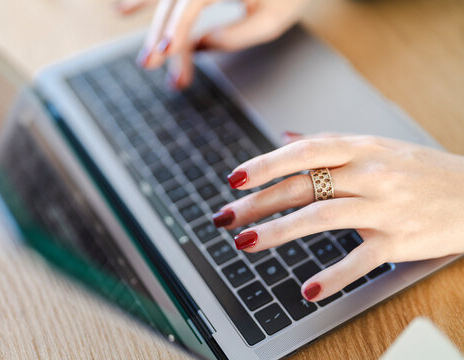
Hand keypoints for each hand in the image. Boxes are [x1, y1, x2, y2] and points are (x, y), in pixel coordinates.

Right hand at [129, 0, 310, 88]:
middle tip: (148, 65)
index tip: (165, 55)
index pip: (189, 5)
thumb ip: (233, 37)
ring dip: (147, 7)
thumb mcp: (272, 19)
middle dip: (159, 32)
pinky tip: (129, 6)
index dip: (174, 30)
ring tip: (123, 15)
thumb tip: (197, 47)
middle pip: (174, 0)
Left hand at [212, 133, 463, 300]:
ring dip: (278, 232)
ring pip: (321, 217)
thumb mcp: (376, 145)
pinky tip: (307, 289)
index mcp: (360, 148)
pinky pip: (361, 260)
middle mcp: (368, 174)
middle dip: (257, 203)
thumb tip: (285, 135)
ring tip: (245, 243)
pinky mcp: (399, 241)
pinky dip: (333, 276)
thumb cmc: (421, 169)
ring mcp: (383, 207)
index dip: (266, 164)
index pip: (303, 153)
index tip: (235, 178)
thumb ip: (329, 142)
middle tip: (224, 217)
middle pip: (302, 187)